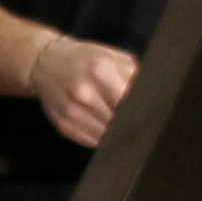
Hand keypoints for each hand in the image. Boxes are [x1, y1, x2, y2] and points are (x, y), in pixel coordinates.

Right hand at [30, 33, 139, 148]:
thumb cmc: (88, 60)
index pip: (130, 102)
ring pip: (108, 135)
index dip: (141, 111)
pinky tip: (104, 126)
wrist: (47, 64)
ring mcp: (71, 111)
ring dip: (118, 132)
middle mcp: (83, 92)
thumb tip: (155, 101)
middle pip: (120, 121)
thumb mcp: (115, 59)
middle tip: (136, 120)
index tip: (148, 113)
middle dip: (130, 122)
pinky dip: (103, 138)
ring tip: (121, 123)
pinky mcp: (63, 125)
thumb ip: (134, 77)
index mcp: (100, 70)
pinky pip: (93, 141)